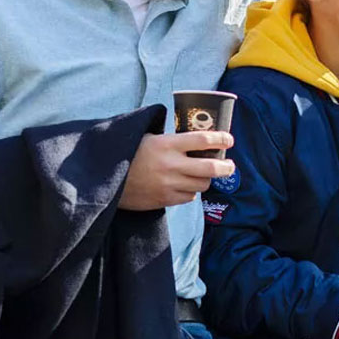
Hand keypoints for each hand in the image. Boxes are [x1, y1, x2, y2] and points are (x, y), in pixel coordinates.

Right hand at [118, 131, 235, 210]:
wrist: (108, 179)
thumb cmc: (130, 153)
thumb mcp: (149, 138)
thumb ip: (172, 140)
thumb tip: (198, 138)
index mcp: (167, 144)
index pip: (203, 140)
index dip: (221, 139)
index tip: (229, 139)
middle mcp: (171, 164)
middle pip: (210, 167)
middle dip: (226, 167)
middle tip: (230, 166)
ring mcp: (168, 184)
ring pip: (202, 184)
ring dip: (206, 180)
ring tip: (204, 175)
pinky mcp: (164, 200)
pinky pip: (188, 197)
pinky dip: (191, 191)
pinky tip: (185, 185)